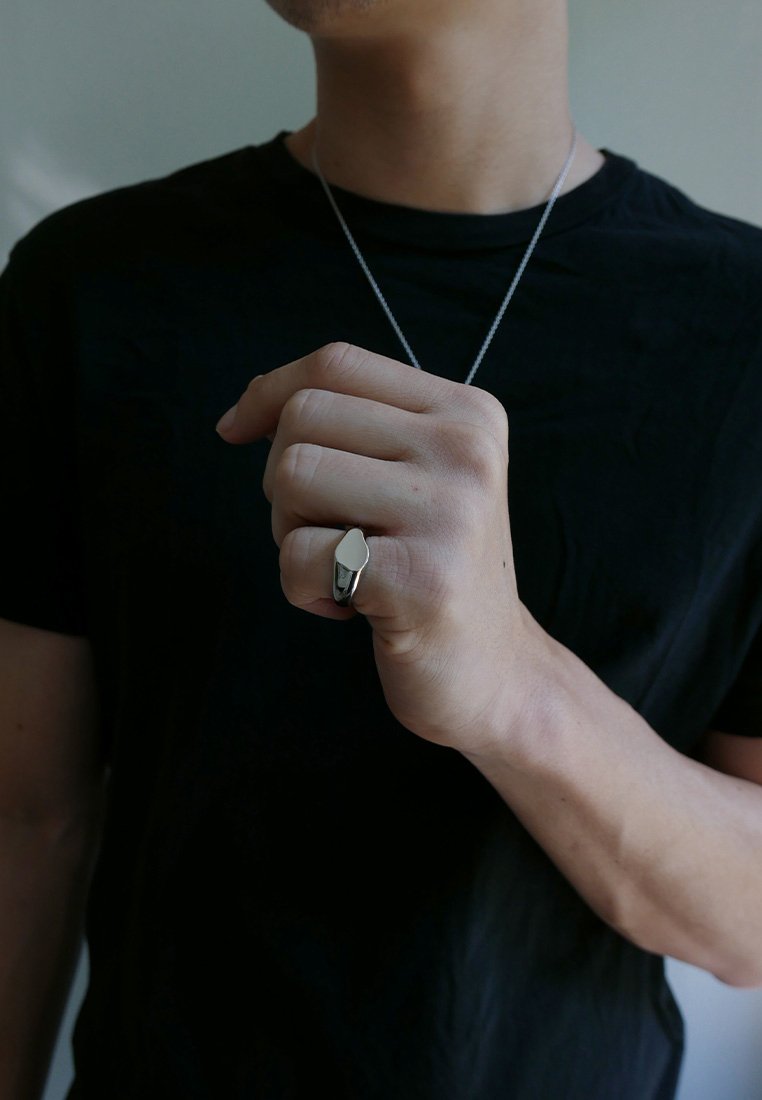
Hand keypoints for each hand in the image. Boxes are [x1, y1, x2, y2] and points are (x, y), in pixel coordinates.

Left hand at [215, 341, 545, 753]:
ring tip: (342, 566)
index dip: (269, 392)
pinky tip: (350, 609)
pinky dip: (300, 588)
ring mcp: (449, 514)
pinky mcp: (420, 580)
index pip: (338, 364)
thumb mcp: (420, 476)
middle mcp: (466, 451)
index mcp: (468, 413)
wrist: (496, 672)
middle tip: (330, 531)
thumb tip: (246, 410)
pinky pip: (299, 554)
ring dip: (290, 532)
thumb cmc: (433, 568)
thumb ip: (357, 426)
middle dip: (285, 480)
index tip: (236, 431)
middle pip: (304, 418)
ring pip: (292, 476)